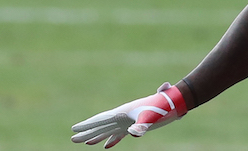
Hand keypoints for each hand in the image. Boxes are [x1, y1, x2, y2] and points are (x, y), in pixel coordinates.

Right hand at [70, 82, 186, 148]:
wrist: (175, 101)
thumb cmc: (162, 107)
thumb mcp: (150, 117)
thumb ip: (142, 124)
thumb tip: (134, 133)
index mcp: (123, 112)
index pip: (101, 119)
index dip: (87, 125)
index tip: (74, 130)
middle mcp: (124, 116)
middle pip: (101, 125)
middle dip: (87, 132)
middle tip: (72, 138)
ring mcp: (129, 121)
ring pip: (109, 130)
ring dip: (97, 137)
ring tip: (85, 142)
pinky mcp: (136, 126)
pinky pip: (120, 134)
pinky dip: (112, 140)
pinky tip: (107, 147)